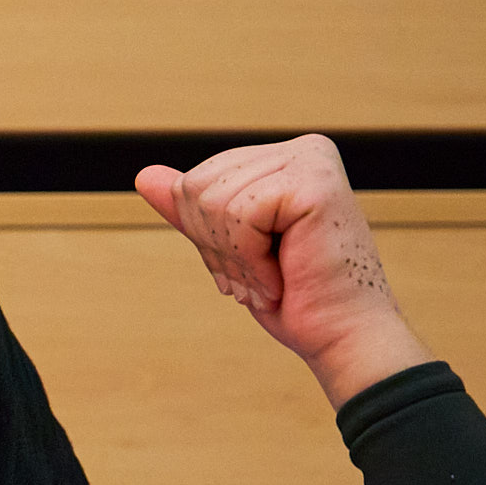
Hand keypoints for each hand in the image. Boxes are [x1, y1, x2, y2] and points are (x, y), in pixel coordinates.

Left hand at [134, 134, 432, 407]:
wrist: (341, 335)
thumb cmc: (294, 297)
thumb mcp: (229, 248)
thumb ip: (191, 209)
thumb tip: (144, 175)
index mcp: (283, 158)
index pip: (195, 182)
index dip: (206, 236)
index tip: (248, 265)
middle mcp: (304, 149)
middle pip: (197, 187)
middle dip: (216, 245)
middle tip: (260, 276)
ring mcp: (312, 160)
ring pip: (212, 200)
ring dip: (235, 256)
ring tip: (272, 277)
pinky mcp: (315, 182)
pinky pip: (239, 214)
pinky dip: (250, 257)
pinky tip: (283, 274)